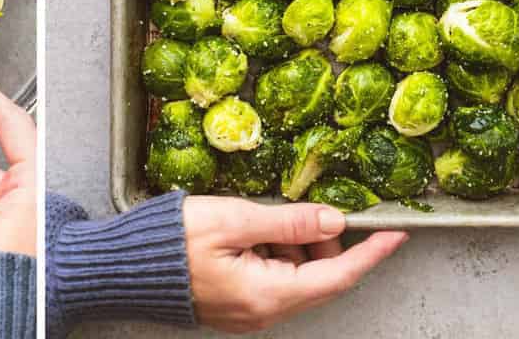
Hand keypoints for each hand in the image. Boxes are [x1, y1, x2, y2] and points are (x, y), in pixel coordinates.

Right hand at [184, 196, 406, 332]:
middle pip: (318, 277)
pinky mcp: (234, 304)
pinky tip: (250, 230)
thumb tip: (334, 221)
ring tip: (265, 216)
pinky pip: (271, 278)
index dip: (371, 252)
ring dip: (295, 244)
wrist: (123, 268)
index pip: (338, 275)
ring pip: (295, 276)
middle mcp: (264, 312)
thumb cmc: (171, 242)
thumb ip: (289, 221)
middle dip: (324, 241)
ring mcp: (248, 312)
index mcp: (270, 294)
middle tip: (311, 206)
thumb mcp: (234, 219)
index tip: (395, 233)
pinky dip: (272, 252)